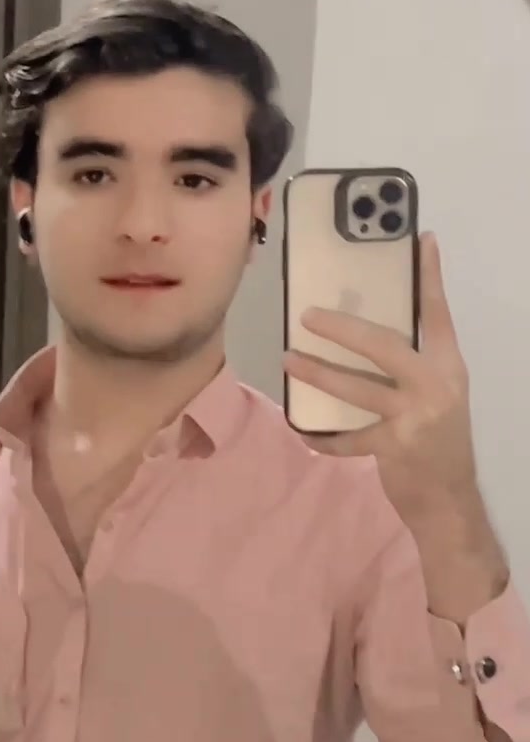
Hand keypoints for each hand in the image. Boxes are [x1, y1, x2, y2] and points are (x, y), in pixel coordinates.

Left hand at [283, 232, 478, 529]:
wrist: (450, 501)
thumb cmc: (437, 438)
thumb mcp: (437, 393)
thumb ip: (412, 362)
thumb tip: (366, 328)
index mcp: (448, 365)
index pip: (438, 313)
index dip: (429, 277)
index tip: (420, 240)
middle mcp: (436, 385)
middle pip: (384, 345)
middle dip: (343, 329)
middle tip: (307, 315)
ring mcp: (415, 417)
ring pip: (357, 388)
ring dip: (318, 374)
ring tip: (289, 360)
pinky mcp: (394, 447)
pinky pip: (347, 437)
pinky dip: (322, 434)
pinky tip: (301, 427)